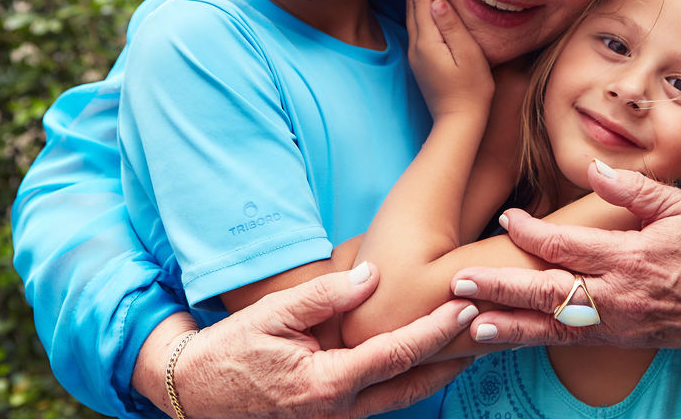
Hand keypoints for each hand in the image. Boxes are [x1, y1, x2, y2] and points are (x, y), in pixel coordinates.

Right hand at [168, 264, 475, 417]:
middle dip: (453, 358)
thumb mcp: (273, 315)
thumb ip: (326, 296)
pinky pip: (381, 400)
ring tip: (468, 340)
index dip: (437, 330)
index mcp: (327, 384)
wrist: (193, 395)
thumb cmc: (231, 351)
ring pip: (401, 397)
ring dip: (436, 370)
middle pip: (413, 384)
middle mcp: (338, 411)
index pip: (397, 353)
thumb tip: (373, 275)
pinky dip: (408, 378)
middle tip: (487, 327)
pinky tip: (425, 357)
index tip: (467, 306)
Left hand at [406, 0, 492, 119]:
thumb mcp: (468, 55)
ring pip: (411, 18)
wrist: (458, 121)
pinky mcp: (420, 63)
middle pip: (412, 8)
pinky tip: (422, 9)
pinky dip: (416, 12)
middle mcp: (416, 46)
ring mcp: (416, 56)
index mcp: (428, 41)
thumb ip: (452, 26)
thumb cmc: (471, 89)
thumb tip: (437, 1)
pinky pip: (415, 29)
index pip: (421, 3)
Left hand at [450, 163, 680, 351]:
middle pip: (548, 294)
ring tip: (469, 324)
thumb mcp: (680, 208)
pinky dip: (532, 340)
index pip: (567, 247)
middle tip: (459, 283)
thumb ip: (634, 189)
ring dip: (510, 325)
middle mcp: (617, 297)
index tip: (507, 217)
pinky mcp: (616, 340)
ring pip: (552, 327)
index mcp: (630, 259)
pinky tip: (503, 338)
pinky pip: (567, 342)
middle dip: (501, 288)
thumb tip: (594, 167)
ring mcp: (615, 324)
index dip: (531, 233)